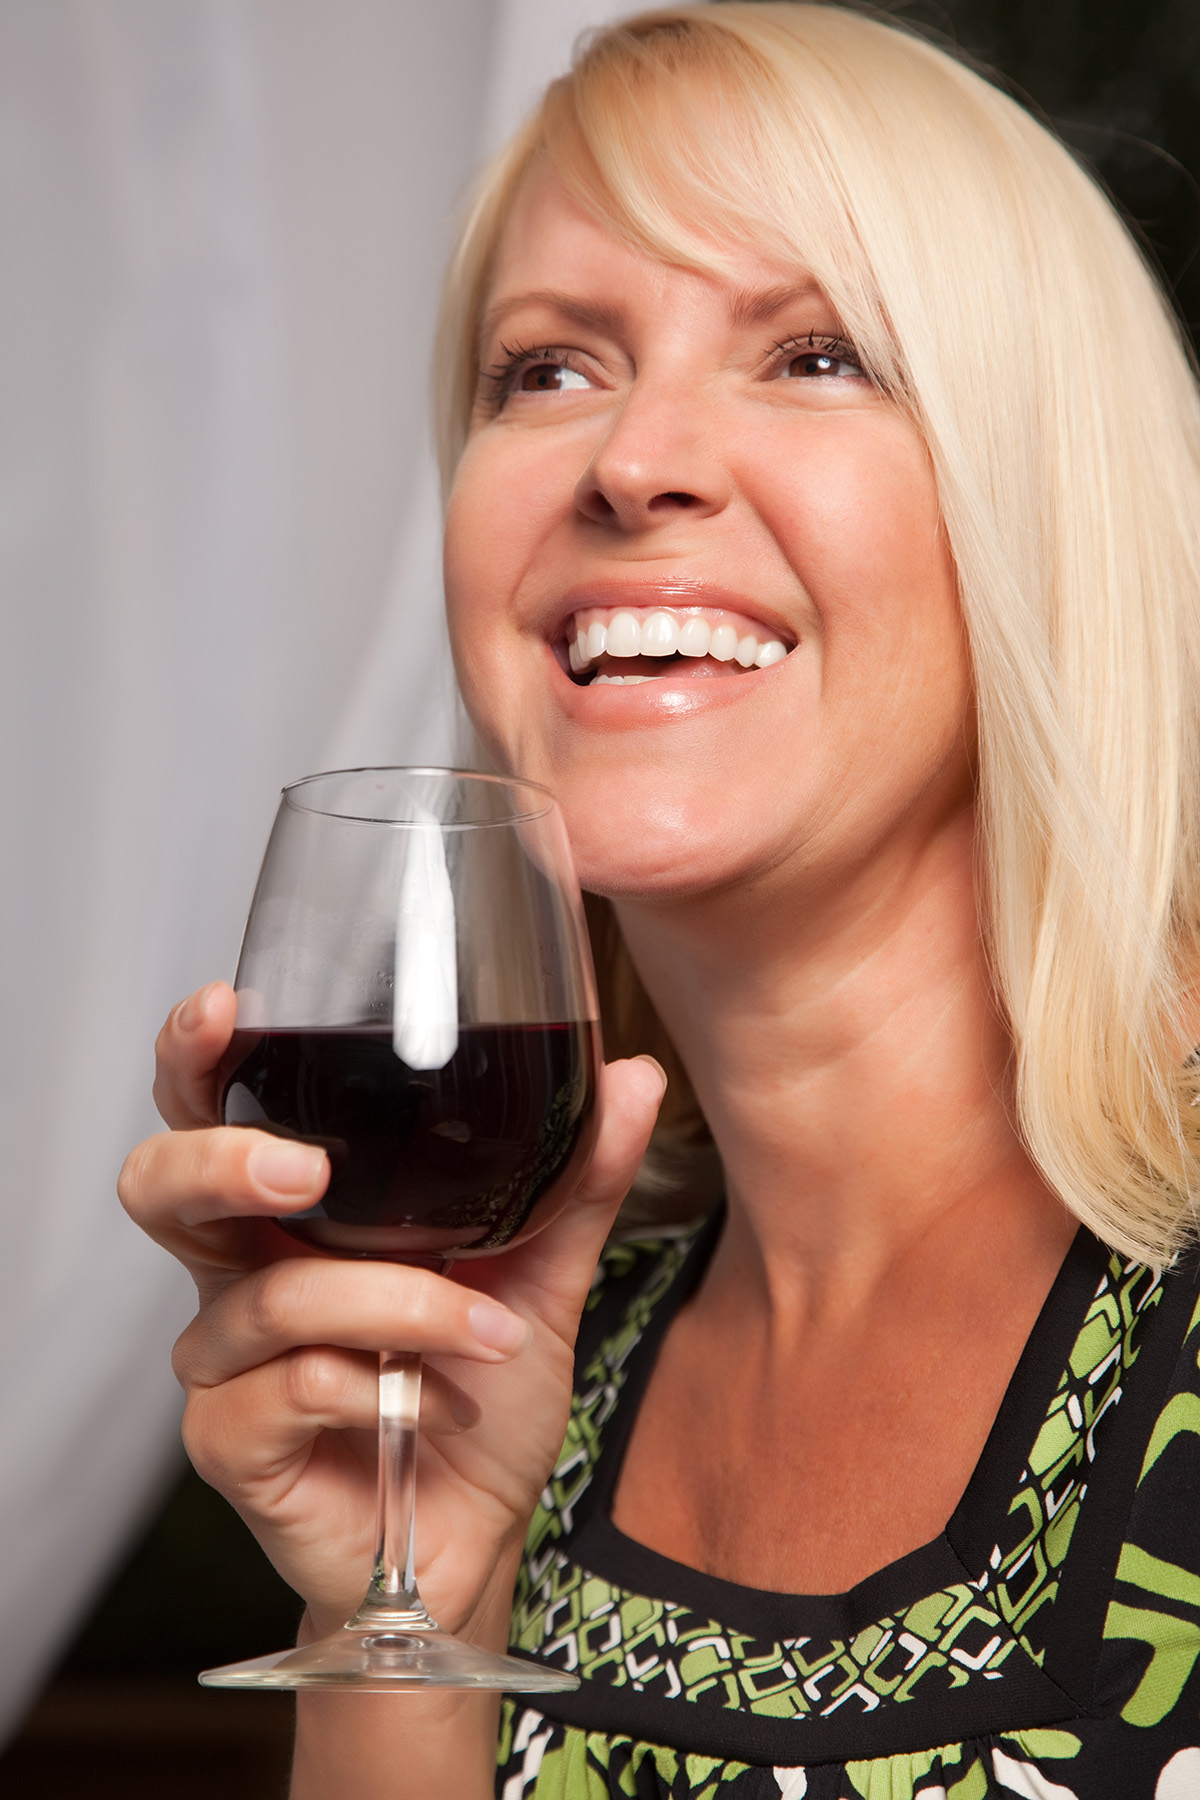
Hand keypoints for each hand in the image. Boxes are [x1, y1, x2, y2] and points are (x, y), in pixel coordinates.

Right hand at [118, 982, 664, 1642]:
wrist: (478, 1535)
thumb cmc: (482, 1397)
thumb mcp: (540, 1276)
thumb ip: (575, 1178)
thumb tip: (633, 1076)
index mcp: (293, 1212)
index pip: (208, 1112)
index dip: (193, 1057)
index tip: (228, 1010)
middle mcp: (240, 1273)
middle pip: (159, 1186)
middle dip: (222, 1161)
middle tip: (305, 1172)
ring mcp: (224, 1362)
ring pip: (272, 1297)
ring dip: (399, 1306)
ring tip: (489, 1331)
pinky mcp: (230, 1443)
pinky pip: (288, 1387)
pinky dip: (383, 1386)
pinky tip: (439, 1404)